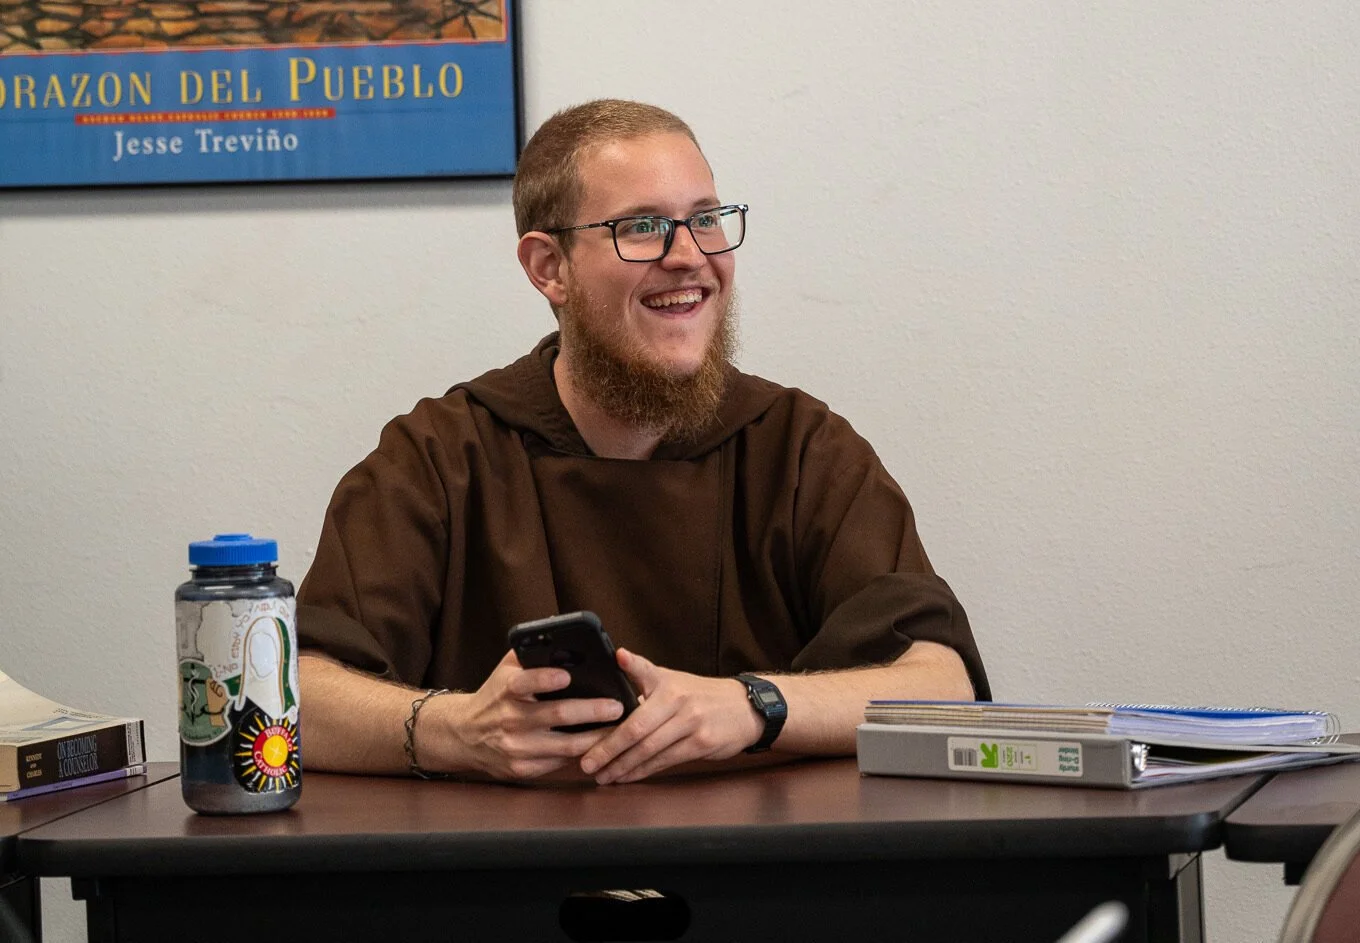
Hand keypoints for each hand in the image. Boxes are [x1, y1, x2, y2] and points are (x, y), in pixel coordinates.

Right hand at [421, 650, 624, 780]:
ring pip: (565, 745)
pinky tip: (600, 747)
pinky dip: (581, 755)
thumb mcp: (506, 669)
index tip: (567, 676)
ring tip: (618, 728)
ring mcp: (516, 747)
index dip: (545, 679)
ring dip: (596, 738)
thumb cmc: (496, 696)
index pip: (524, 682)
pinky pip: (559, 763)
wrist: (464, 735)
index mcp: (506, 689)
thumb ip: (531, 651)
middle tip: (617, 706)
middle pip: (556, 715)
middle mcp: (510, 718)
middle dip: (591, 711)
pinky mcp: (522, 769)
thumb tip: (562, 632)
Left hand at [580, 648, 763, 784]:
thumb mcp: (673, 679)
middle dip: (608, 748)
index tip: (605, 682)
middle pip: (636, 728)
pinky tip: (626, 777)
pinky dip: (642, 771)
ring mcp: (691, 723)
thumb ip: (644, 674)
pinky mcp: (701, 744)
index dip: (626, 675)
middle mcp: (679, 701)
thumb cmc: (700, 695)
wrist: (745, 708)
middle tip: (586, 763)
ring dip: (622, 766)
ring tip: (602, 776)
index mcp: (667, 683)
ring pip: (649, 749)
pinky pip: (664, 761)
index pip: (641, 676)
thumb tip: (617, 659)